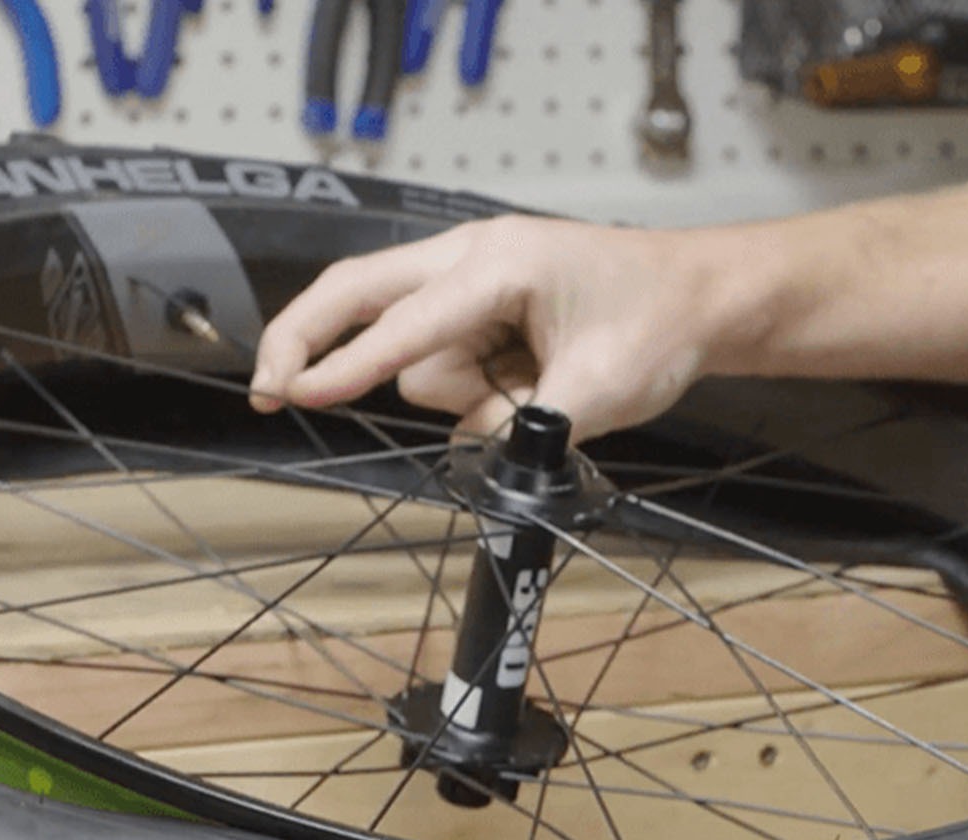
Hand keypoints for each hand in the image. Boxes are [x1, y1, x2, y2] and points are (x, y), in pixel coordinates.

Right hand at [249, 216, 725, 440]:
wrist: (700, 297)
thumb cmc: (658, 322)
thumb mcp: (599, 391)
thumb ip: (523, 427)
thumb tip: (471, 452)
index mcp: (499, 264)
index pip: (405, 322)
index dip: (348, 364)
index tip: (296, 392)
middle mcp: (470, 259)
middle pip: (356, 292)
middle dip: (307, 338)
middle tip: (266, 389)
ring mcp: (469, 281)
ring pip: (415, 356)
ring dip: (462, 393)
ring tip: (541, 389)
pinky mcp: (474, 308)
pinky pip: (441, 364)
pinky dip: (474, 390)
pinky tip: (528, 381)